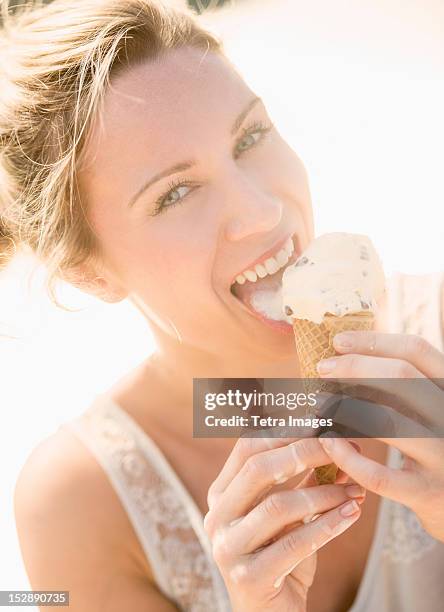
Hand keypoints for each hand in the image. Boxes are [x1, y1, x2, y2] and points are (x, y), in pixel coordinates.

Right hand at [203, 435, 365, 611]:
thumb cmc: (280, 557)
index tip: (322, 426)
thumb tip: (340, 450)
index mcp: (221, 494)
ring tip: (354, 489)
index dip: (286, 432)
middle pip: (258, 470)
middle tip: (342, 449)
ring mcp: (228, 548)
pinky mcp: (249, 578)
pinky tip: (352, 513)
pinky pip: (295, 544)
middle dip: (305, 453)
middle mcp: (217, 517)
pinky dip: (328, 526)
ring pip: (278, 507)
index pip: (247, 448)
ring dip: (323, 494)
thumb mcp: (290, 516)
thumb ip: (307, 483)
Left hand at [316, 330, 443, 541]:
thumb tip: (346, 356)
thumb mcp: (429, 411)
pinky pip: (377, 474)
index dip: (373, 341)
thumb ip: (402, 387)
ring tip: (320, 403)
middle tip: (323, 368)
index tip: (338, 341)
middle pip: (401, 376)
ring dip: (344, 408)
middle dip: (353, 367)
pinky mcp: (427, 494)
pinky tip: (328, 442)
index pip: (417, 350)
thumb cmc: (434, 451)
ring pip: (388, 420)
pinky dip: (345, 456)